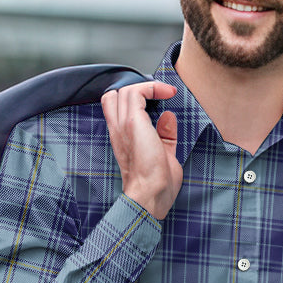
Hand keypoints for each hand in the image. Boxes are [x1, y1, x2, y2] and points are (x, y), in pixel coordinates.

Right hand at [101, 80, 179, 219]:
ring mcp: (122, 125)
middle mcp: (118, 130)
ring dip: (147, 87)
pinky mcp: (132, 123)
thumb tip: (168, 117)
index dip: (133, 99)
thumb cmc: (157, 184)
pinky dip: (152, 88)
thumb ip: (164, 135)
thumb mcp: (163, 154)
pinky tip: (167, 93)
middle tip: (159, 95)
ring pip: (124, 91)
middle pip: (114, 95)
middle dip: (137, 90)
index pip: (114, 108)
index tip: (158, 100)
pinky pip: (136, 93)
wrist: (151, 195)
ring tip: (166, 92)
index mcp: (121, 139)